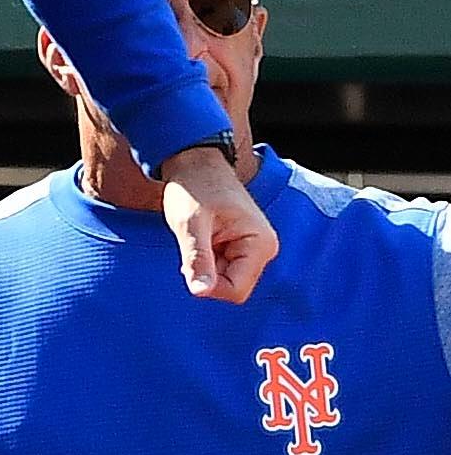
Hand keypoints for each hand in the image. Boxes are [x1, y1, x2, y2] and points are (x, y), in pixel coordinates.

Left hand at [160, 146, 278, 302]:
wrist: (194, 162)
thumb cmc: (193, 186)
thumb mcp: (190, 223)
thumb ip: (197, 258)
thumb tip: (200, 292)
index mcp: (260, 244)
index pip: (236, 291)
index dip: (209, 285)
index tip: (189, 261)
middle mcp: (263, 250)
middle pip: (232, 286)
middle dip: (207, 272)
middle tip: (194, 242)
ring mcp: (253, 248)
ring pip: (225, 278)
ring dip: (205, 264)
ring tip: (198, 236)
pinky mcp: (242, 246)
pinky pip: (222, 267)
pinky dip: (206, 258)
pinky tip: (201, 237)